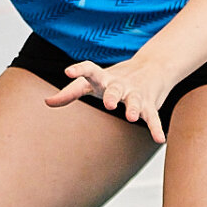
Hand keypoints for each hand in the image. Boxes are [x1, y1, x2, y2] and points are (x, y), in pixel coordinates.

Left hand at [44, 56, 173, 143]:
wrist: (152, 67)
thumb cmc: (113, 79)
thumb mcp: (91, 83)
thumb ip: (70, 92)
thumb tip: (46, 102)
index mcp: (103, 78)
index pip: (90, 69)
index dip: (79, 69)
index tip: (68, 72)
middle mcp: (120, 84)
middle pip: (115, 88)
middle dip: (111, 95)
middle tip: (108, 104)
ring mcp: (135, 93)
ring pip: (135, 100)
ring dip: (133, 108)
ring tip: (130, 117)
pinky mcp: (149, 104)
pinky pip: (153, 116)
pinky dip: (156, 128)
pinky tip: (160, 139)